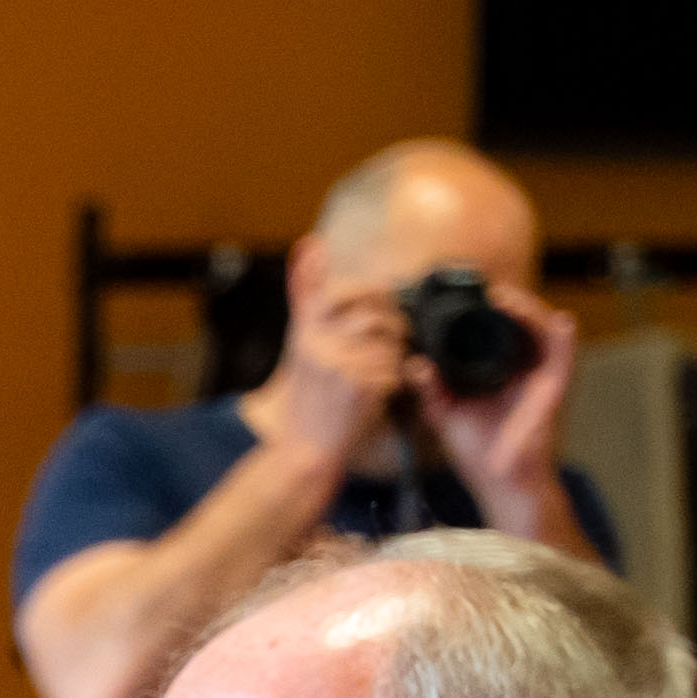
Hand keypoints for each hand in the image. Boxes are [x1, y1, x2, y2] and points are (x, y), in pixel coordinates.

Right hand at [255, 264, 414, 478]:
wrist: (303, 454)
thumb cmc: (306, 403)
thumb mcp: (300, 348)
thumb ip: (307, 298)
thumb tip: (310, 243)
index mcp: (303, 336)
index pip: (324, 292)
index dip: (341, 282)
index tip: (342, 272)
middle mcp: (318, 346)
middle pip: (373, 310)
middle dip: (392, 320)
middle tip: (393, 335)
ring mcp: (339, 365)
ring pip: (390, 341)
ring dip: (395, 356)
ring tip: (378, 374)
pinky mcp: (359, 387)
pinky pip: (395, 370)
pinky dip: (394, 383)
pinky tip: (377, 396)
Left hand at [433, 287, 586, 534]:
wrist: (500, 482)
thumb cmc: (478, 453)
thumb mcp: (446, 414)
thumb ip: (430, 389)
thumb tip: (414, 363)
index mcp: (499, 371)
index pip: (497, 330)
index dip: (486, 311)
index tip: (463, 295)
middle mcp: (523, 368)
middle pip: (520, 323)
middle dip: (506, 302)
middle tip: (483, 290)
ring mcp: (541, 375)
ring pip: (542, 329)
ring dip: (526, 310)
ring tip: (502, 298)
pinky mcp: (556, 387)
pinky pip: (565, 354)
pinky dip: (562, 335)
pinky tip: (556, 320)